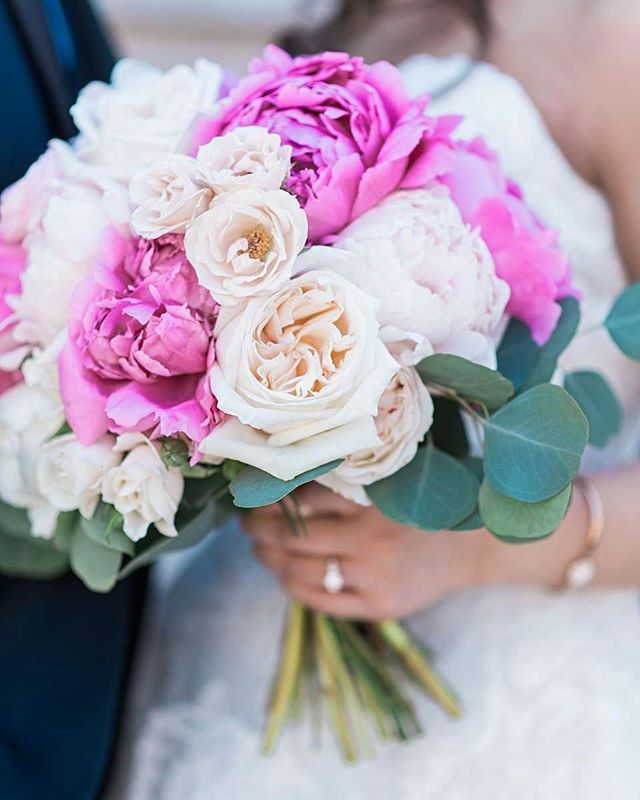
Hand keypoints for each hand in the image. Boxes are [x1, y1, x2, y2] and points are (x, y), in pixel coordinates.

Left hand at [244, 483, 499, 619]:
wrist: (469, 547)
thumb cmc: (418, 508)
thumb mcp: (385, 484)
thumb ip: (341, 484)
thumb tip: (277, 485)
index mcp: (371, 499)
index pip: (303, 498)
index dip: (272, 498)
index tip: (255, 494)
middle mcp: (371, 539)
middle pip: (293, 536)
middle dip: (259, 529)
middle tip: (246, 522)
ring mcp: (374, 577)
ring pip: (298, 571)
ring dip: (269, 558)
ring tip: (260, 548)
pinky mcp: (378, 606)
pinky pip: (318, 601)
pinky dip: (292, 586)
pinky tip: (284, 573)